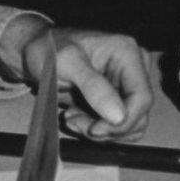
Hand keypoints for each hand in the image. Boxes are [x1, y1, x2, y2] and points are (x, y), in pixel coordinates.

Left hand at [1, 18, 158, 139]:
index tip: (94, 130)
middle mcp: (133, 70)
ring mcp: (126, 86)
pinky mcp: (117, 100)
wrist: (37, 52)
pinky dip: (97, 129)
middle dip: (106, 128)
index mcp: (128, 54)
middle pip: (137, 115)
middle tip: (73, 122)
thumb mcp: (65, 63)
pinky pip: (117, 127)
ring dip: (100, 131)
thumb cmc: (48, 49)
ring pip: (128, 126)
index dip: (123, 121)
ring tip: (71, 118)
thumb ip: (93, 87)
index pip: (142, 98)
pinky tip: (76, 117)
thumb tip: (118, 115)